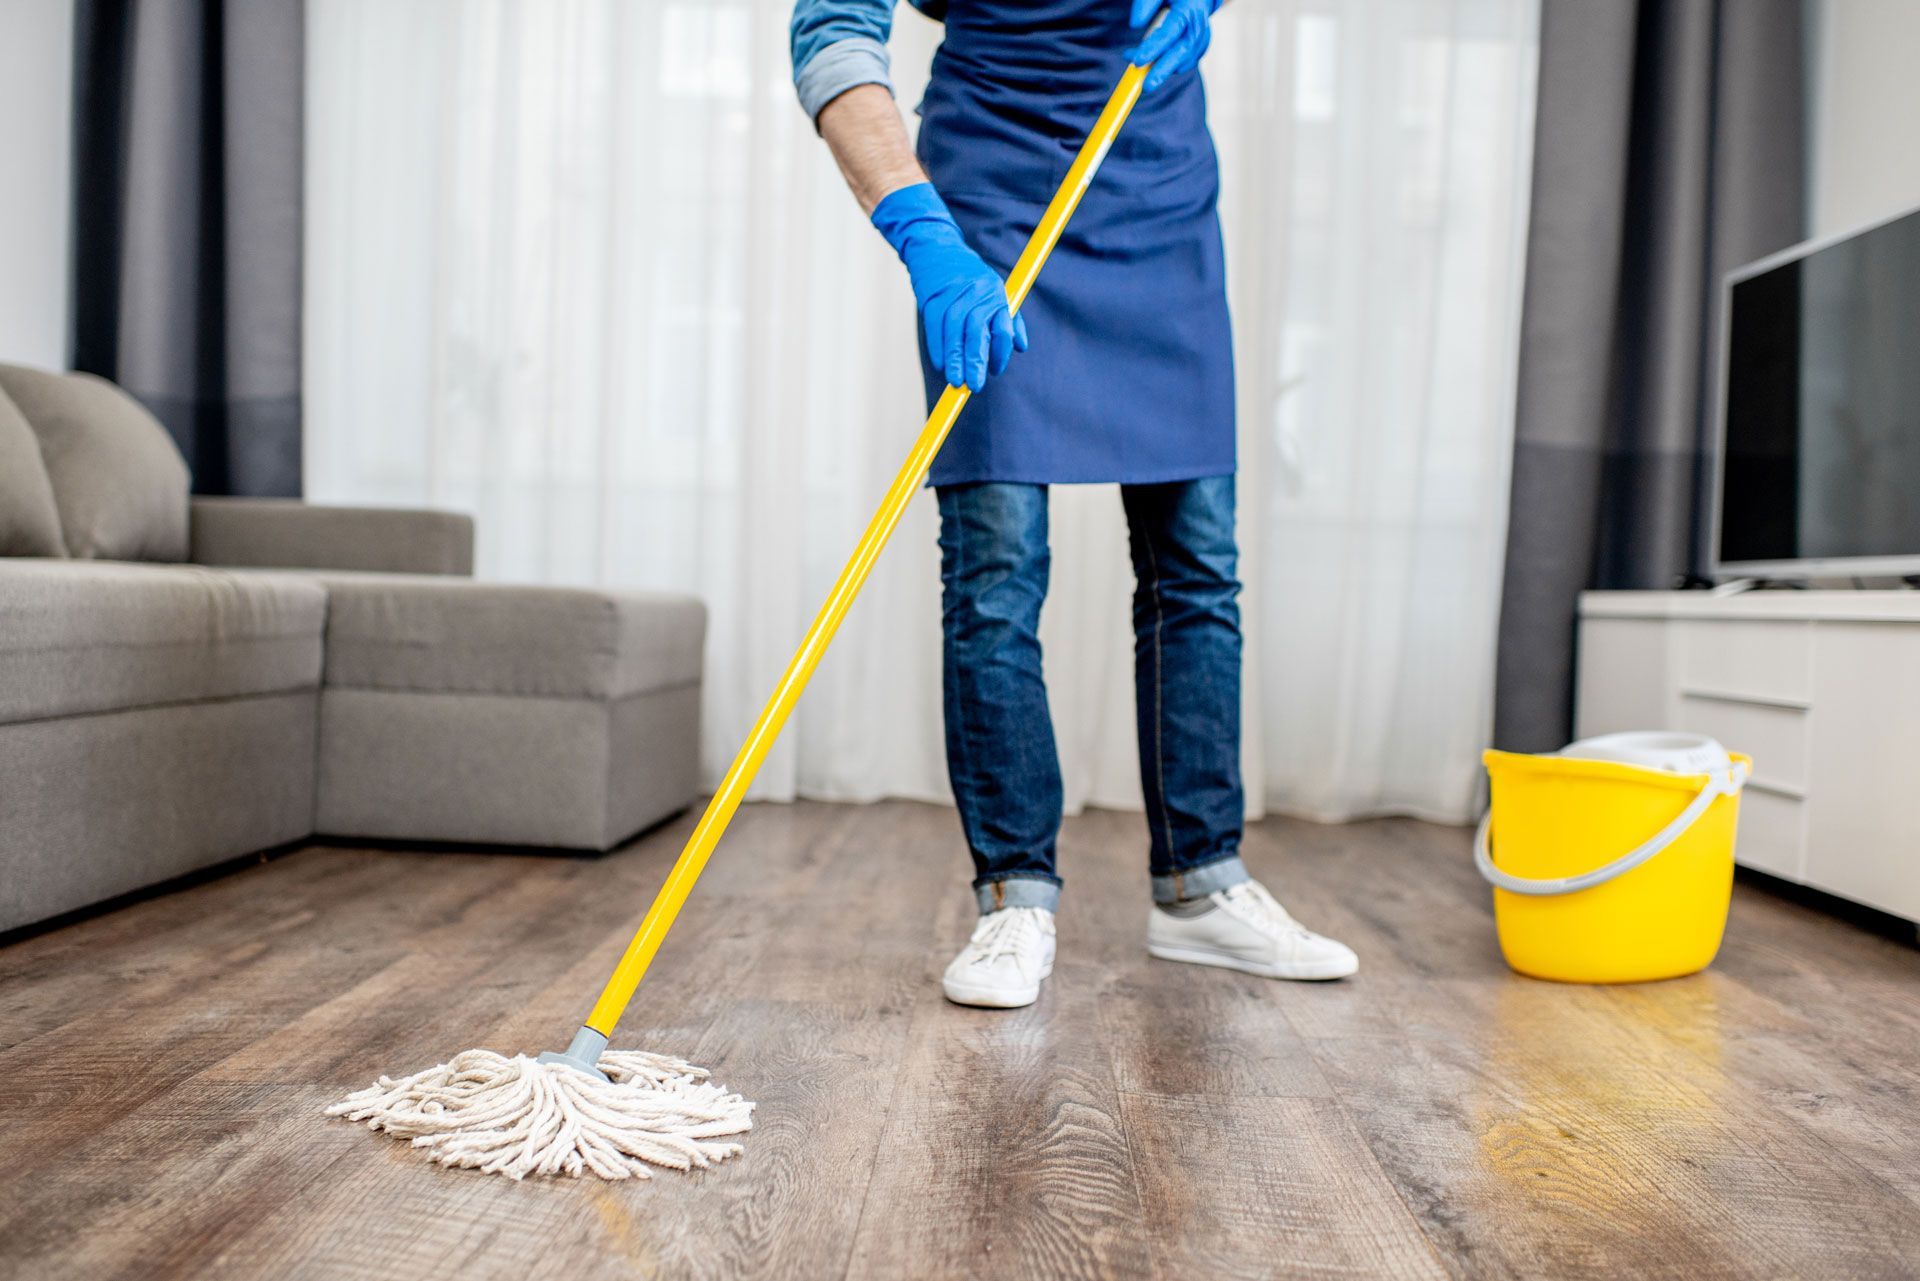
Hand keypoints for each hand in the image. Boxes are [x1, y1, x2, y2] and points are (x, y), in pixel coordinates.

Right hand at [870, 183, 1027, 392]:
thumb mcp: (995, 292)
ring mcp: (954, 293)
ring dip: (955, 358)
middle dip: (976, 361)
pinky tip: (941, 364)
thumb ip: (1010, 319)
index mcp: (997, 294)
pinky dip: (938, 347)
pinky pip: (935, 325)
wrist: (938, 248)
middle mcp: (978, 293)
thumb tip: (1021, 347)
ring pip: (955, 330)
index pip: (1003, 329)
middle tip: (974, 385)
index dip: (999, 354)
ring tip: (956, 381)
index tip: (993, 372)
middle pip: (978, 331)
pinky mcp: (933, 295)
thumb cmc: (970, 277)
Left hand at [1127, 0, 1223, 92]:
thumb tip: (1135, 24)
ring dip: (1164, 69)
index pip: (1172, 29)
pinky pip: (1187, 61)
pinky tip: (1153, 65)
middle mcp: (1199, 22)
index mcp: (1189, 7)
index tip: (1138, 61)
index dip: (1155, 47)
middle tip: (1146, 86)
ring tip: (1140, 70)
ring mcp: (1202, 35)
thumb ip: (1146, 3)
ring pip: (1187, 59)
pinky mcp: (1200, 45)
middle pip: (1184, 50)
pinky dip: (1171, 67)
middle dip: (1164, 70)